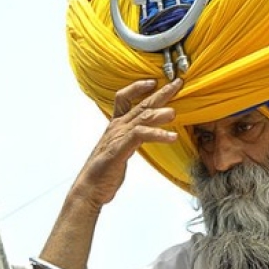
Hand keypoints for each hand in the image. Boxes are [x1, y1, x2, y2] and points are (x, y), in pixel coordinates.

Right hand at [71, 78, 182, 210]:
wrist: (90, 187)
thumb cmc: (106, 170)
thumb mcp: (121, 148)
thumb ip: (132, 138)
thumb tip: (146, 134)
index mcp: (116, 125)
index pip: (124, 98)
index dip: (137, 87)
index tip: (153, 80)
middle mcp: (117, 126)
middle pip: (140, 103)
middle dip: (160, 92)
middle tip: (177, 83)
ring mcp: (119, 136)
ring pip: (142, 117)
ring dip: (160, 113)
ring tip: (174, 113)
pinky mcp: (121, 148)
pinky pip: (141, 135)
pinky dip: (158, 134)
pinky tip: (172, 137)